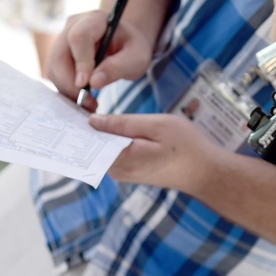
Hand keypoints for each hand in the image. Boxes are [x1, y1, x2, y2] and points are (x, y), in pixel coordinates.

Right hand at [45, 10, 154, 110]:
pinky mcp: (58, 55)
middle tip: (88, 102)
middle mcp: (73, 26)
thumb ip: (118, 67)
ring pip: (54, 68)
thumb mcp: (137, 57)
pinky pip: (55, 75)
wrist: (124, 43)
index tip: (85, 85)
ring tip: (89, 103)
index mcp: (95, 20)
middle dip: (70, 83)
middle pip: (59, 55)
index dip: (80, 62)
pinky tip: (82, 98)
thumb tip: (94, 82)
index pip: (79, 37)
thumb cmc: (131, 47)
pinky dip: (66, 90)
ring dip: (67, 90)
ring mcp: (62, 40)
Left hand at [90, 113, 226, 192]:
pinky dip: (110, 139)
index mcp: (122, 159)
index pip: (89, 140)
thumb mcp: (156, 126)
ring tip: (90, 109)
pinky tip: (109, 124)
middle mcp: (118, 171)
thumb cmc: (186, 146)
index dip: (79, 122)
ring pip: (102, 148)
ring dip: (99, 131)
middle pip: (93, 145)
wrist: (205, 172)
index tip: (70, 105)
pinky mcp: (129, 172)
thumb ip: (123, 123)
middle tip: (79, 101)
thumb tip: (93, 120)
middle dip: (86, 125)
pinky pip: (112, 152)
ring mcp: (123, 174)